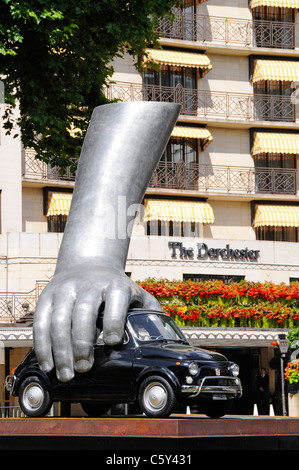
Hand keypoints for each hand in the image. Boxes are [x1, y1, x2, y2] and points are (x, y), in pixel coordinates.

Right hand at [33, 263, 161, 381]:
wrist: (88, 263)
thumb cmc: (116, 288)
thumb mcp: (136, 294)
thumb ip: (150, 314)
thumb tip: (166, 340)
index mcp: (115, 285)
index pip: (115, 301)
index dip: (114, 321)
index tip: (113, 342)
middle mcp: (89, 285)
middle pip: (83, 312)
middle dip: (82, 342)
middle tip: (85, 368)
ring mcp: (66, 289)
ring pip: (58, 319)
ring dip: (60, 350)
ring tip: (66, 374)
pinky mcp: (48, 295)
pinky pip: (40, 321)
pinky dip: (43, 345)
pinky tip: (48, 364)